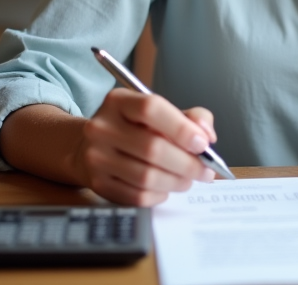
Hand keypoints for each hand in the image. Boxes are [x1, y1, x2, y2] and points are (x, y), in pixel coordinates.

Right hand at [77, 89, 217, 205]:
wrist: (90, 146)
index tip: (203, 143)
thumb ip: (190, 117)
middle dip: (187, 163)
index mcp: (118, 102)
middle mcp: (102, 127)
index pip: (151, 108)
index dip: (181, 128)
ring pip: (146, 176)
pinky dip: (160, 195)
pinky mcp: (99, 184)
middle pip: (152, 148)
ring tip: (188, 179)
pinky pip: (137, 196)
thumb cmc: (134, 128)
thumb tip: (207, 136)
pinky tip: (166, 188)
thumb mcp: (159, 113)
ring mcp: (97, 157)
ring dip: (176, 182)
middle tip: (206, 170)